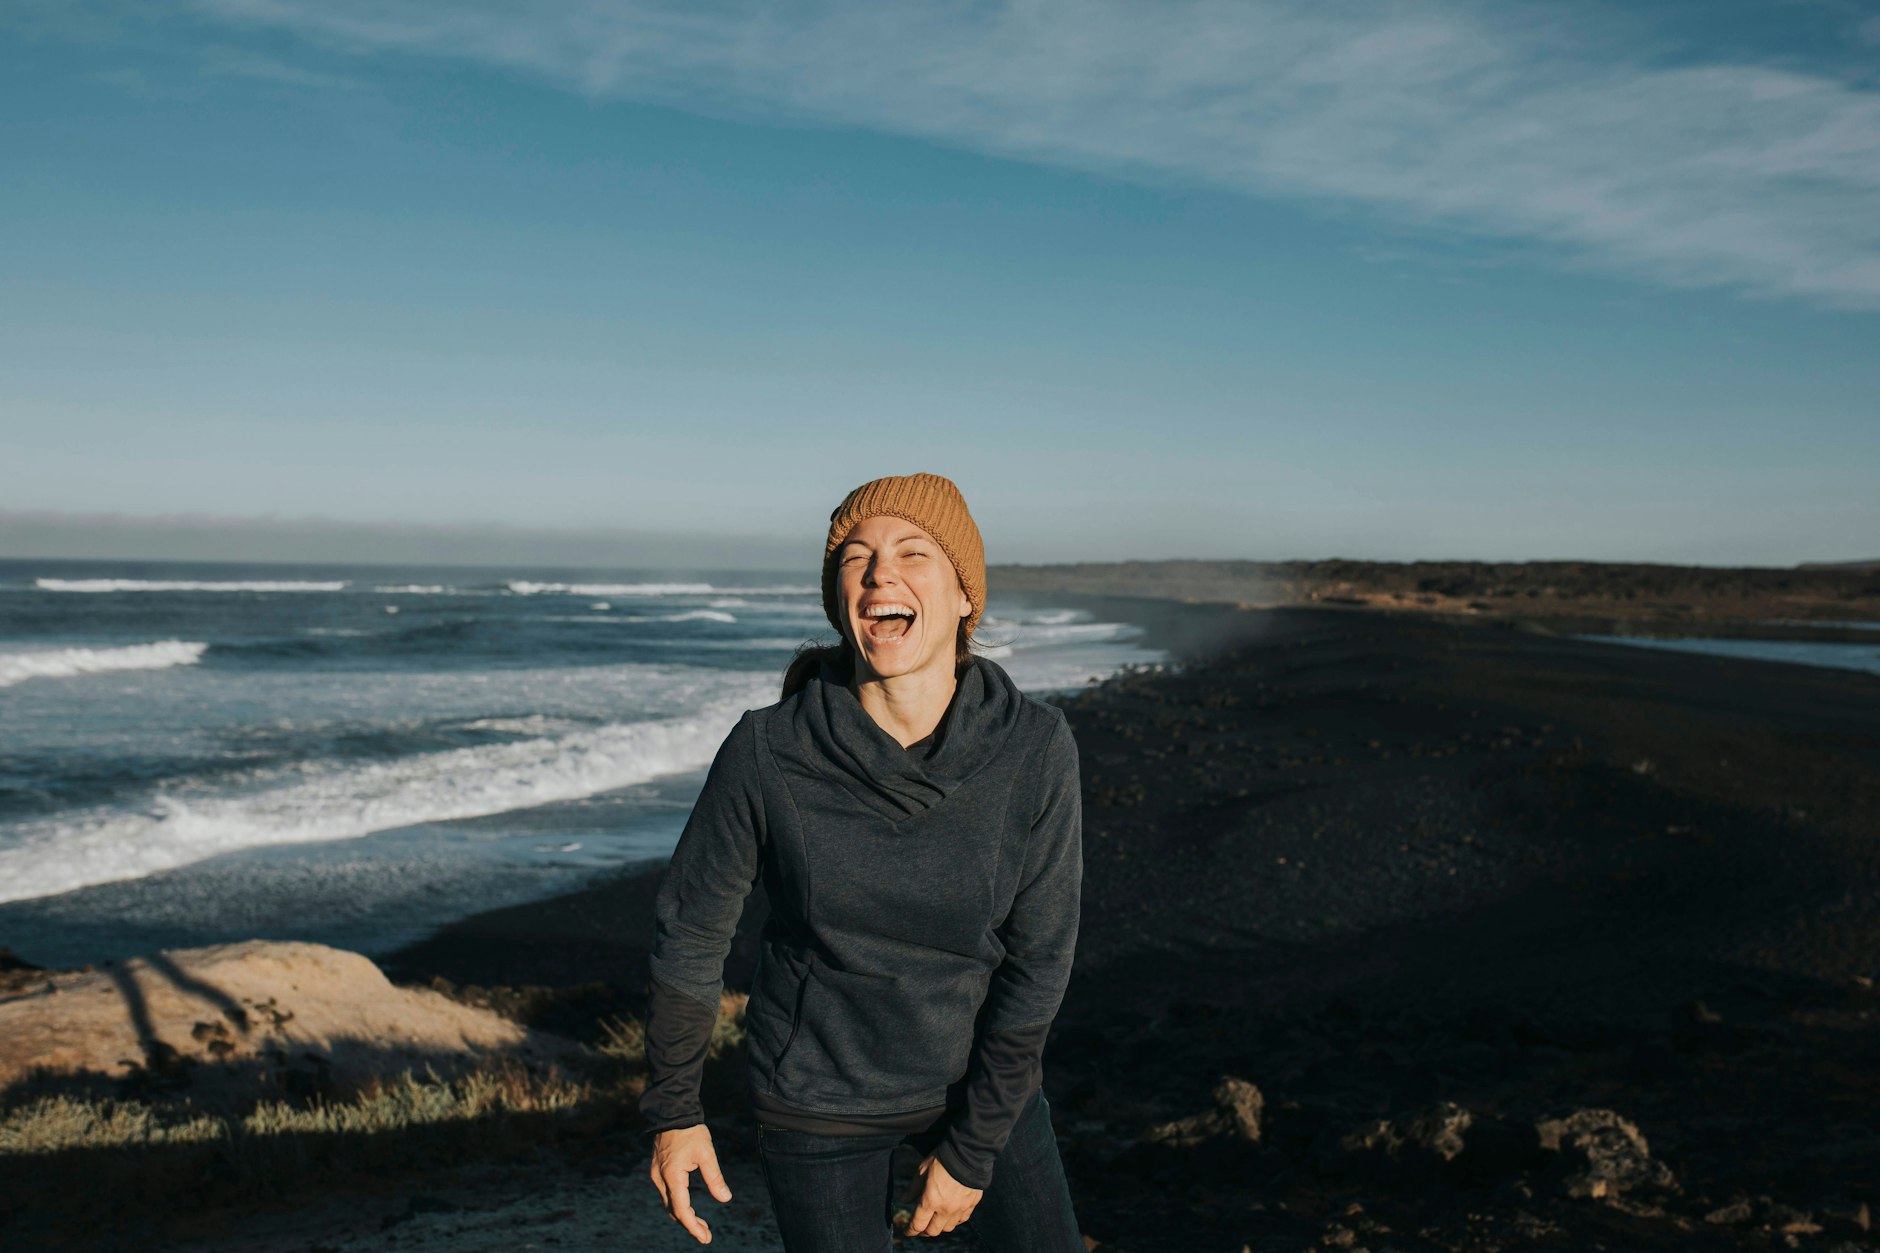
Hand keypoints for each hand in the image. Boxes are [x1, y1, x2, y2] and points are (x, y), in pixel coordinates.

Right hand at [650, 1124, 733, 1243]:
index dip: (693, 1226)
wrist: (672, 1112)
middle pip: (673, 1210)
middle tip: (706, 1234)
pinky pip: (667, 1193)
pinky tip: (689, 1206)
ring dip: (684, 1215)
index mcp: (672, 1175)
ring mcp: (656, 1174)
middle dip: (690, 1224)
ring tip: (701, 1224)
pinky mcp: (657, 1170)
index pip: (681, 1209)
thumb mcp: (707, 1153)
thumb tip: (725, 1198)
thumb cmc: (691, 1131)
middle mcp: (660, 1178)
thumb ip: (715, 1177)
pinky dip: (678, 1203)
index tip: (705, 1238)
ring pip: (669, 1203)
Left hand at [903, 1151, 982, 1237]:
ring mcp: (960, 1208)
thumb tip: (904, 1200)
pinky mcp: (971, 1204)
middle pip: (933, 1231)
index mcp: (930, 1201)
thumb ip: (913, 1188)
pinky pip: (961, 1220)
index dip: (910, 1230)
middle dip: (923, 1232)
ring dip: (939, 1227)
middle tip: (919, 1227)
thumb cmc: (941, 1159)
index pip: (917, 1225)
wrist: (968, 1153)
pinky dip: (954, 1220)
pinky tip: (950, 1215)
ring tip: (934, 1221)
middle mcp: (945, 1209)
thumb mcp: (922, 1170)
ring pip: (948, 1228)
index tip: (907, 1231)